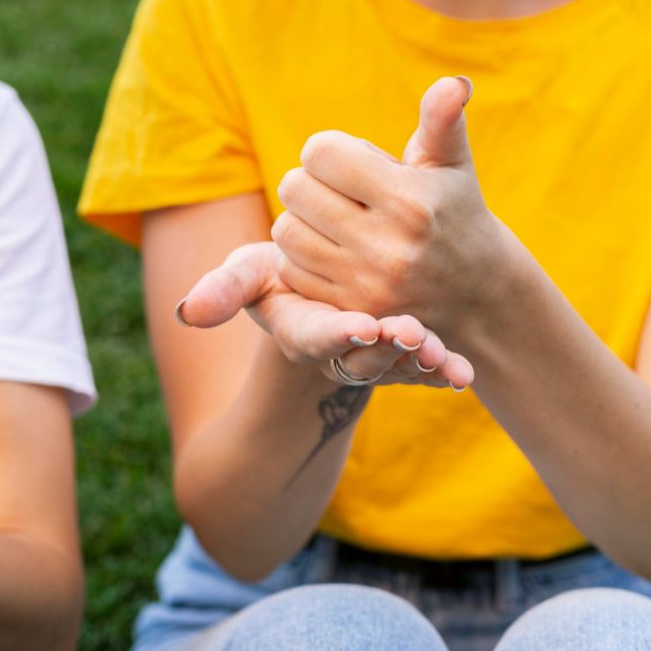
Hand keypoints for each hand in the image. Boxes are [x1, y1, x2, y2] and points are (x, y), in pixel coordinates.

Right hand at [180, 241, 473, 388]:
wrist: (326, 290)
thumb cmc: (280, 278)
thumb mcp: (251, 277)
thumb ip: (225, 289)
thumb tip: (187, 311)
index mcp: (299, 331)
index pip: (314, 336)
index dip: (336, 334)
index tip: (362, 326)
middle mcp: (336, 354)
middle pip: (362, 358)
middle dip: (388, 352)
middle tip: (414, 334)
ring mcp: (372, 361)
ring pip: (397, 369)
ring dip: (420, 366)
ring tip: (445, 358)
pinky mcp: (404, 359)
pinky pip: (424, 370)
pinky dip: (444, 371)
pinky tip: (464, 373)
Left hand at [271, 77, 515, 335]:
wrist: (475, 294)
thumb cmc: (455, 212)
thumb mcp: (452, 165)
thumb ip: (444, 121)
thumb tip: (453, 83)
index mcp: (409, 200)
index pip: (319, 152)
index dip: (327, 151)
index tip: (348, 163)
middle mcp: (387, 245)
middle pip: (294, 188)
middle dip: (311, 182)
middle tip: (339, 192)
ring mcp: (365, 283)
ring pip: (285, 231)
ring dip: (301, 220)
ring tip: (332, 220)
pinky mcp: (347, 311)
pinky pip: (289, 270)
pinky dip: (300, 257)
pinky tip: (329, 252)